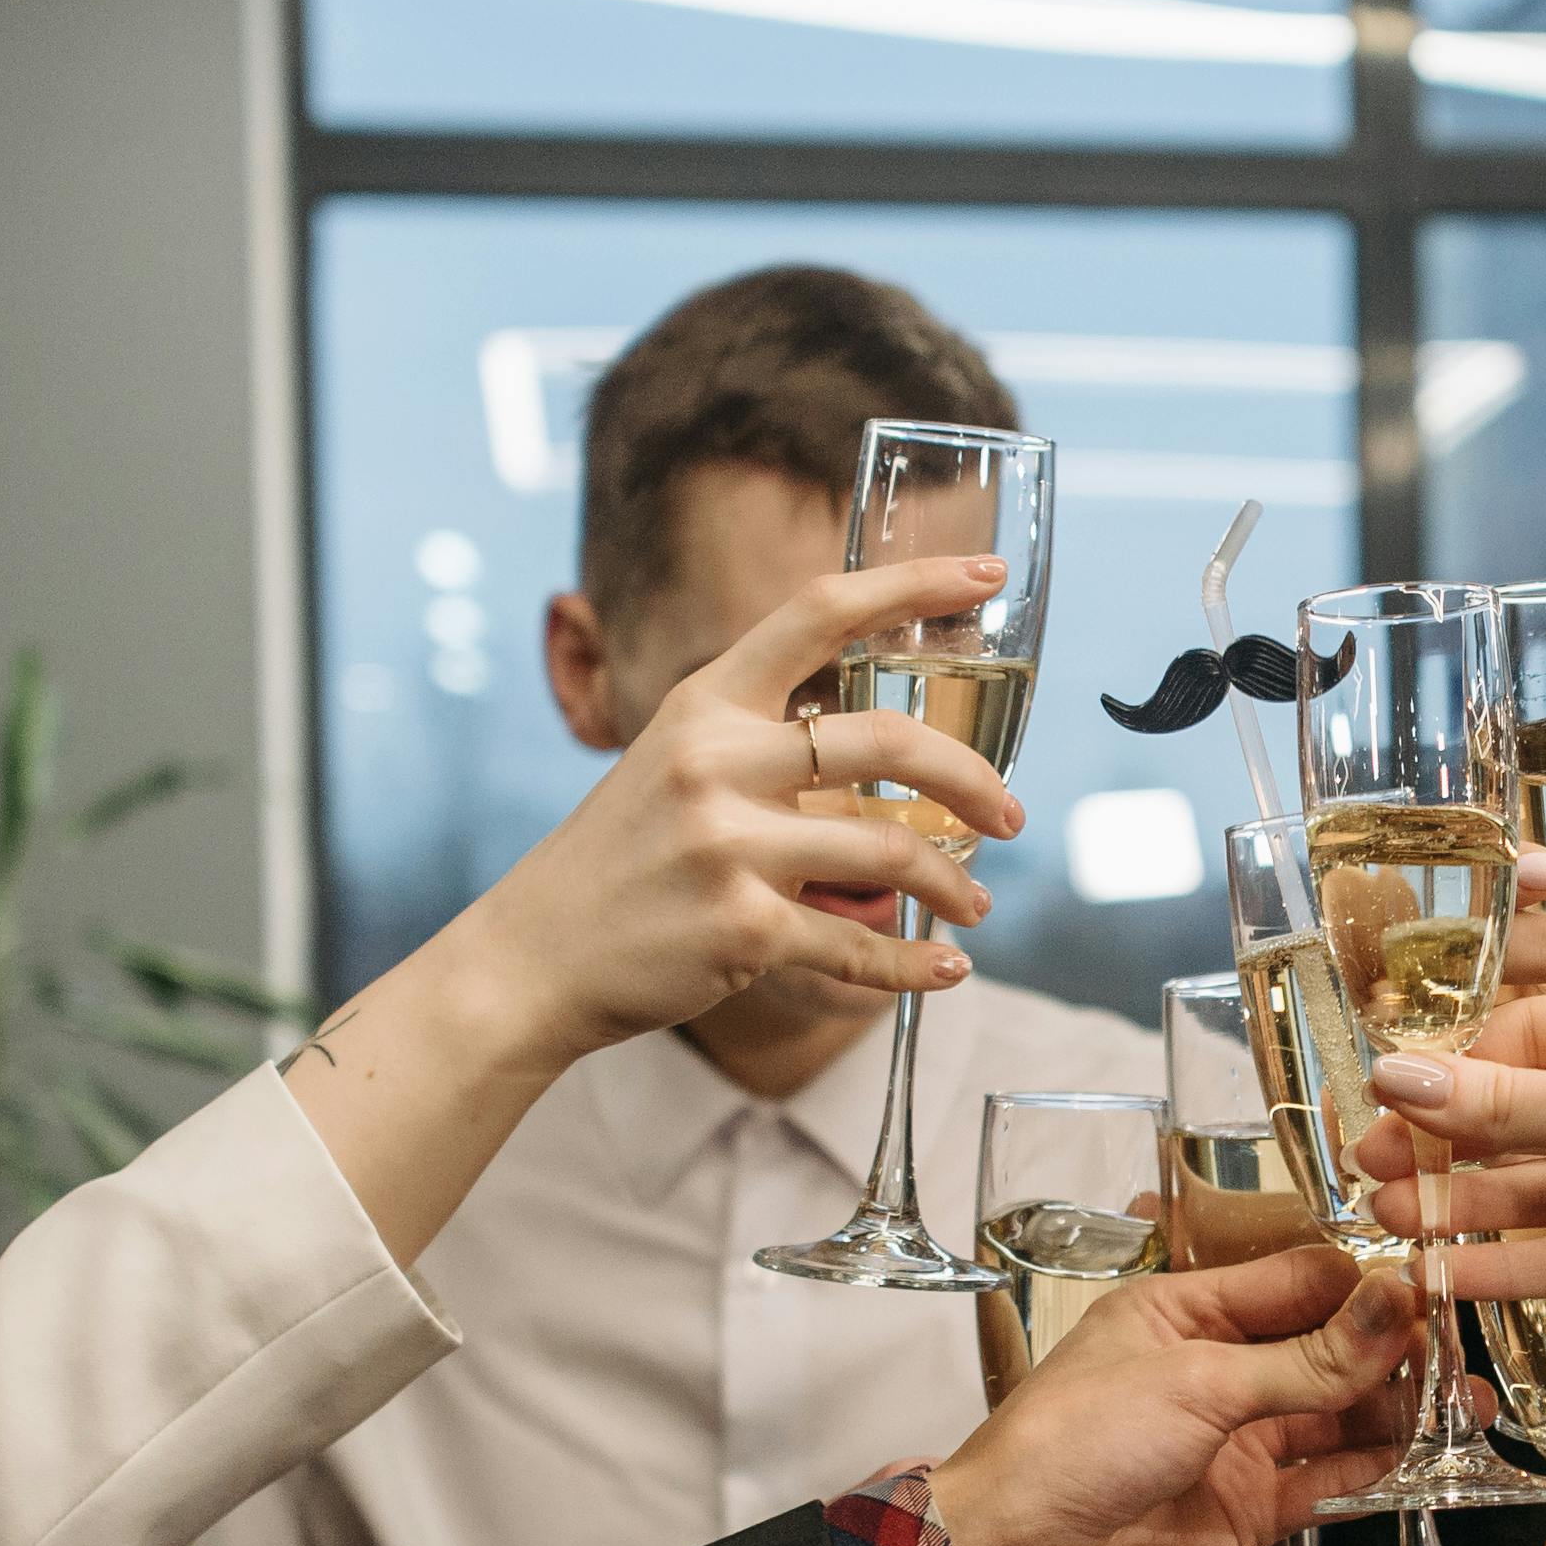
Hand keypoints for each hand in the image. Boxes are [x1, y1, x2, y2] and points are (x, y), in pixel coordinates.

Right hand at [478, 555, 1024, 1063]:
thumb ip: (760, 739)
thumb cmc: (624, 858)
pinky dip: (911, 966)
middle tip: (1012, 815)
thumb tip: (883, 746)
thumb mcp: (674, 763)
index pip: (819, 610)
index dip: (911, 583)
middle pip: (888, 741)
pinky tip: (942, 969)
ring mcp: (727, 845)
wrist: (533, 956)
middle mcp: (716, 760)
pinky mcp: (741, 927)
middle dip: (973, 779)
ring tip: (974, 907)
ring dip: (951, 884)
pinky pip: (856, 943)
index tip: (985, 576)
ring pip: (889, 850)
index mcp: (706, 702)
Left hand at [933, 1246, 1418, 1545]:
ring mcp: (1234, 1443)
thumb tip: (1392, 1303)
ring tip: (1466, 1403)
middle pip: (1326, 1348)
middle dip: (1394, 1348)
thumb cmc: (1069, 1450)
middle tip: (1465, 1348)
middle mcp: (1214, 1371)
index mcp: (1183, 1312)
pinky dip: (1376, 1468)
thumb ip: (1305, 1357)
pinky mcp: (1249, 1509)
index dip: (1366, 1287)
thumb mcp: (1195, 1382)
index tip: (1434, 1287)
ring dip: (1397, 1409)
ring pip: (1336, 1415)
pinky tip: (1425, 1453)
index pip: (1298, 1282)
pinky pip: (1328, 1480)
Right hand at [1343, 979, 1545, 1355]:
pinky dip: (1506, 1262)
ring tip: (1390, 1223)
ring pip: (1537, 1186)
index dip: (1454, 1068)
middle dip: (1447, 1143)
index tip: (1384, 1099)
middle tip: (1371, 1169)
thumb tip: (1397, 1077)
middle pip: (1524, 1113)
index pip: (1527, 1033)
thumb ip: (1503, 1104)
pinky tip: (1444, 1275)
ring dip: (1464, 1205)